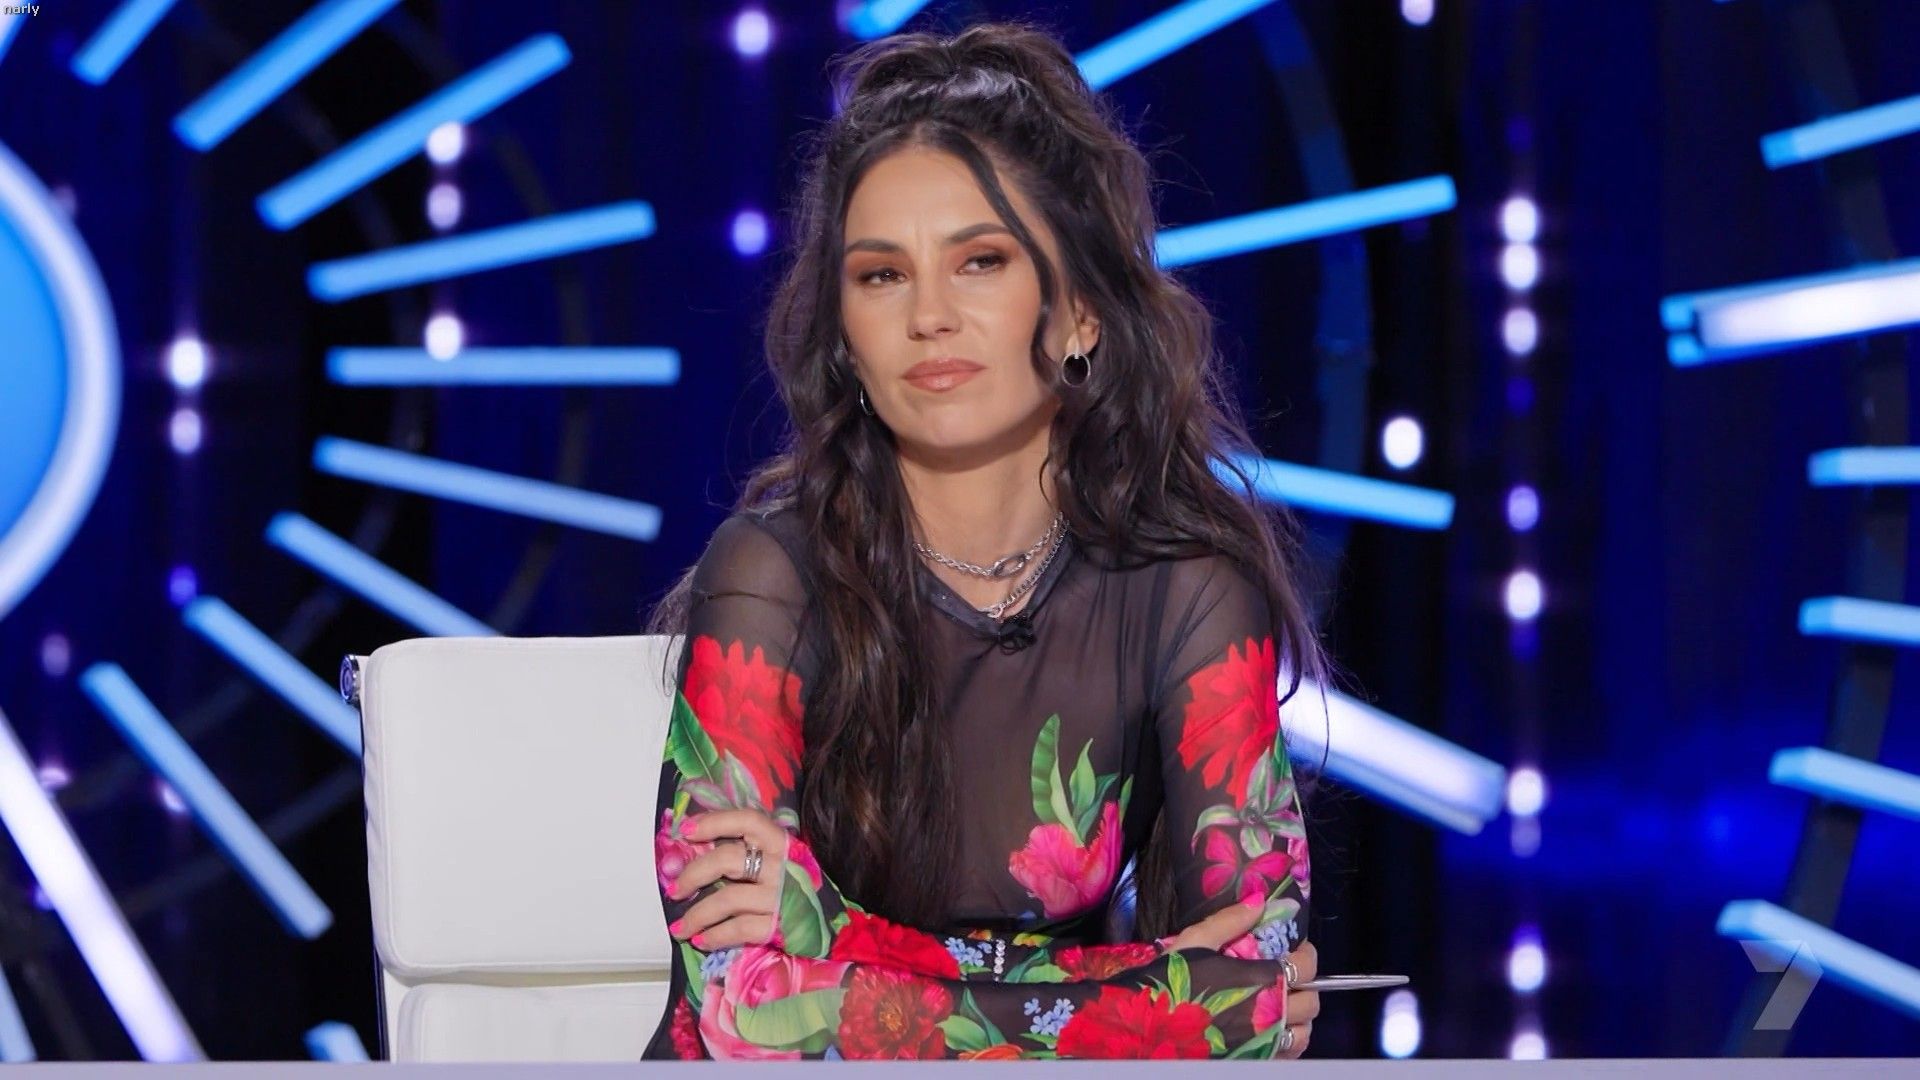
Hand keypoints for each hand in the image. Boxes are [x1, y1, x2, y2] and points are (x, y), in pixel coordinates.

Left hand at [666, 808, 788, 950]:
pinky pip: (738, 929)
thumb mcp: (779, 863)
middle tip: (674, 890)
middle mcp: (782, 866)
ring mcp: (781, 897)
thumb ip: (748, 855)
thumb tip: (694, 855)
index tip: (685, 830)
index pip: (748, 820)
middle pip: (728, 859)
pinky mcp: (779, 926)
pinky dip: (715, 936)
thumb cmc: (797, 890)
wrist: (834, 926)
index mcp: (781, 844)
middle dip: (693, 873)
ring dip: (696, 915)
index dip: (715, 821)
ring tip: (680, 928)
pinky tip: (702, 941)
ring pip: (727, 899)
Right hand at [1159, 904, 1316, 1057]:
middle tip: (1289, 976)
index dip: (1305, 954)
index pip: (1305, 966)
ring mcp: (1262, 1043)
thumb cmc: (1169, 982)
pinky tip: (1271, 1032)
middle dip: (1305, 986)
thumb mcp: (1194, 943)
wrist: (1143, 1027)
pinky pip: (1286, 1056)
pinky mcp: (1253, 1060)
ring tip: (1281, 1006)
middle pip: (1310, 1002)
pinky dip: (1287, 1044)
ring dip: (1298, 1018)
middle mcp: (1268, 1014)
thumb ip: (1230, 921)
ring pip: (1303, 1033)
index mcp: (1259, 980)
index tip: (1296, 949)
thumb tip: (1259, 900)